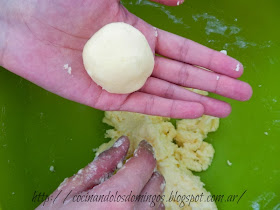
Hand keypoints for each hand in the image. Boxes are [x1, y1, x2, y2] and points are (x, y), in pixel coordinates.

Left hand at [0, 0, 251, 118]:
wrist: (20, 21)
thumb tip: (183, 1)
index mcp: (137, 34)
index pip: (183, 49)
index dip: (211, 59)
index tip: (235, 68)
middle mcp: (133, 58)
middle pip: (182, 74)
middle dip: (213, 84)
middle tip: (242, 94)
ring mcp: (120, 80)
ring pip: (167, 92)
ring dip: (197, 100)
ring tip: (224, 108)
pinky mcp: (104, 98)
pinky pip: (143, 104)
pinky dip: (169, 108)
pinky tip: (193, 110)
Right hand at [36, 136, 164, 209]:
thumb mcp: (72, 189)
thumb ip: (102, 163)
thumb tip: (122, 143)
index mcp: (116, 199)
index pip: (145, 165)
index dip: (145, 152)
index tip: (142, 146)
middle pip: (157, 183)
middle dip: (148, 170)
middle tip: (134, 165)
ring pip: (158, 203)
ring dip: (149, 189)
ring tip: (133, 185)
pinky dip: (148, 207)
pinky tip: (133, 204)